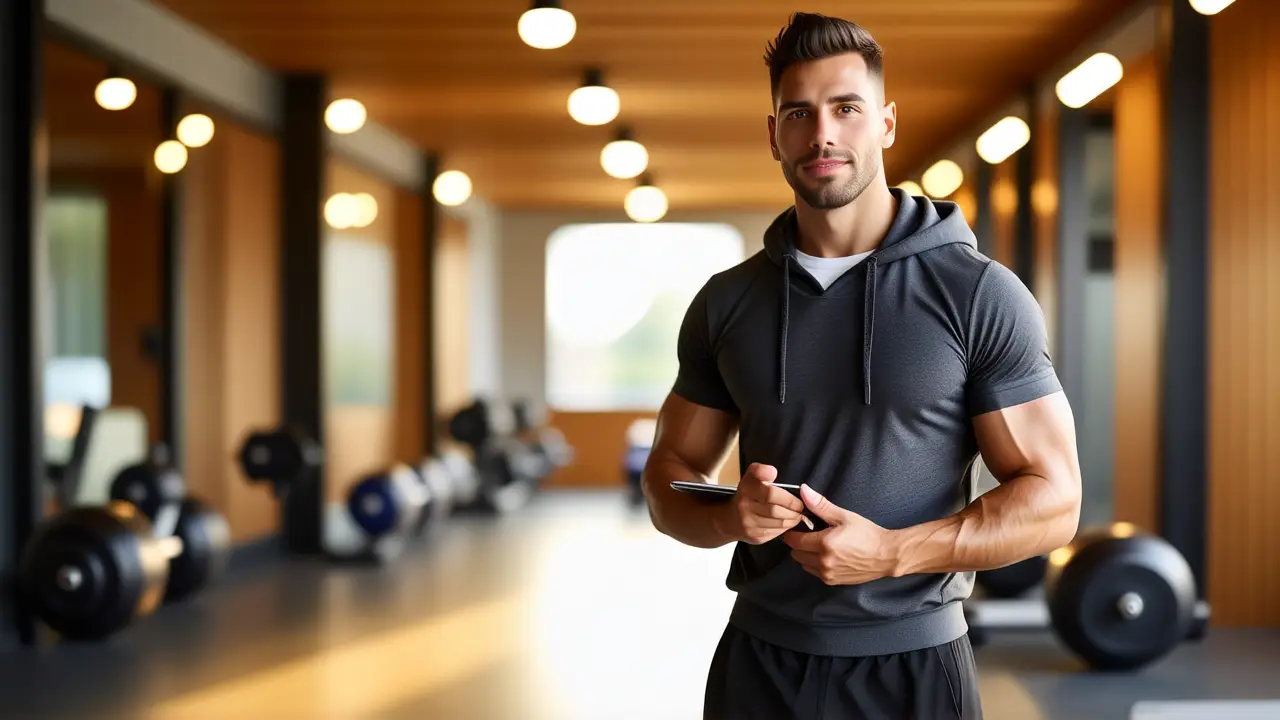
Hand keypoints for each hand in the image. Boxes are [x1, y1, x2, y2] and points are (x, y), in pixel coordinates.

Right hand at [713, 463, 806, 544]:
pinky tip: (788, 521)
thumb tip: (772, 471)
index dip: (788, 498)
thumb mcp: (751, 477)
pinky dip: (786, 527)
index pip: (770, 494)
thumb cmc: (747, 495)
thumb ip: (762, 471)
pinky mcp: (755, 537)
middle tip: (801, 508)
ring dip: (793, 519)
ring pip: (778, 523)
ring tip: (798, 514)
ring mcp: (749, 524)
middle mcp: (745, 507)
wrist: (729, 520)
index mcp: (746, 489)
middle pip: (775, 510)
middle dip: (793, 510)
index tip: (799, 498)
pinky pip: (777, 533)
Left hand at [782, 484, 899, 584]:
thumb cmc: (867, 534)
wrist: (886, 555)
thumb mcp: (844, 516)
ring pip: (804, 564)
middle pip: (796, 554)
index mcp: (824, 544)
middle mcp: (823, 562)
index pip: (794, 540)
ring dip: (807, 555)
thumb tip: (804, 491)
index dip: (793, 532)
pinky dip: (816, 565)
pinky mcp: (833, 582)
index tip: (797, 527)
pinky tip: (827, 556)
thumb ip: (820, 506)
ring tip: (820, 545)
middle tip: (810, 535)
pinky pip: (815, 573)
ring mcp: (828, 574)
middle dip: (799, 544)